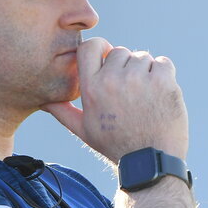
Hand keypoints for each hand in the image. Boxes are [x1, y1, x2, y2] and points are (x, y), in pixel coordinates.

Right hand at [42, 37, 188, 163]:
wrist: (151, 161)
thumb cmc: (117, 146)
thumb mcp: (84, 131)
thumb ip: (63, 111)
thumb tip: (43, 101)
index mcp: (92, 88)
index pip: (89, 46)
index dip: (101, 48)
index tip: (108, 58)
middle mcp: (114, 79)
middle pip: (120, 52)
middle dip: (126, 66)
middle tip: (131, 91)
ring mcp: (140, 78)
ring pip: (143, 57)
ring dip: (146, 71)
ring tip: (145, 97)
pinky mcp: (163, 80)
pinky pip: (163, 62)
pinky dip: (164, 74)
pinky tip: (160, 94)